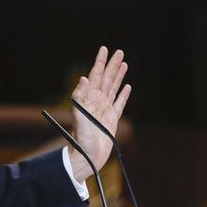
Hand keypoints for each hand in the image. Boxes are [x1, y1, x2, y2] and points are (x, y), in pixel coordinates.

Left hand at [68, 46, 130, 182]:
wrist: (87, 157)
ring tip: (124, 64)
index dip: (100, 62)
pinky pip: (120, 103)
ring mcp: (105, 109)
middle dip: (112, 65)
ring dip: (118, 76)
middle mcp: (97, 101)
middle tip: (119, 51)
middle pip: (107, 78)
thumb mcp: (79, 116)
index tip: (104, 49)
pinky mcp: (112, 120)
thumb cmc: (81, 138)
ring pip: (114, 88)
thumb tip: (84, 78)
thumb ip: (80, 97)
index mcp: (89, 98)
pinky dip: (124, 94)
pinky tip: (128, 87)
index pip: (96, 75)